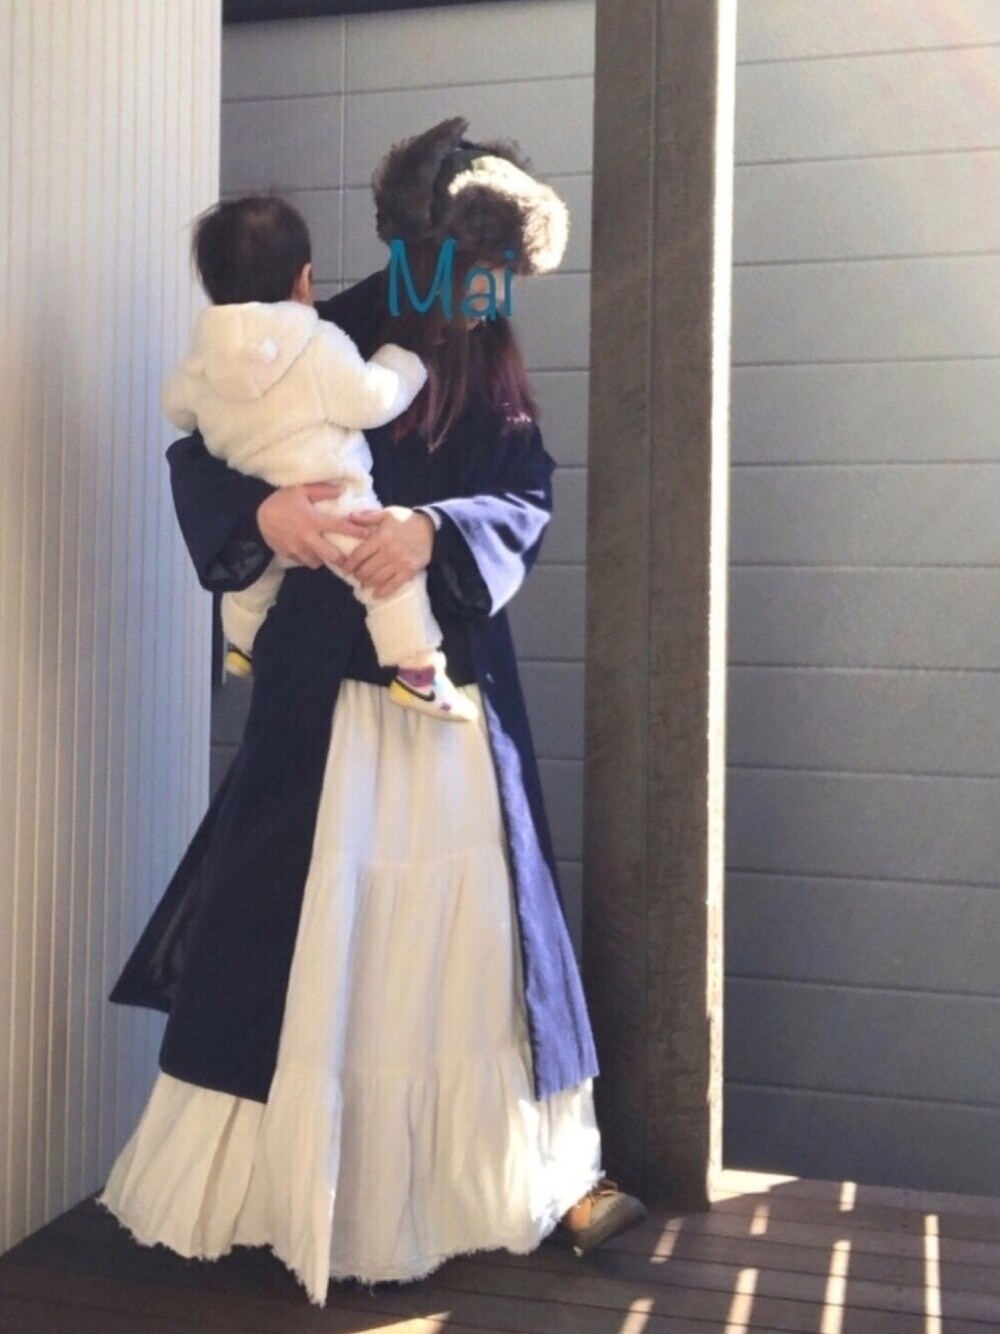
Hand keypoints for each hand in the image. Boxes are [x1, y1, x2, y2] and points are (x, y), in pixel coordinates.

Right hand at [256, 482, 372, 568]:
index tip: (367, 535)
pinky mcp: (288, 555)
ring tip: (325, 553)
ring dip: (323, 559)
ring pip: (318, 562)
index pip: (340, 527)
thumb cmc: (280, 500)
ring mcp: (297, 549)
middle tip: (348, 558)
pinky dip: (308, 558)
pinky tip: (309, 552)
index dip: (356, 532)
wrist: (255, 514)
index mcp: (313, 520)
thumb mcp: (301, 490)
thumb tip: (342, 490)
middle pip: (332, 556)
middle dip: (342, 559)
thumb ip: (323, 491)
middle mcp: (307, 538)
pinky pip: (303, 562)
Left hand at [340, 508, 434, 599]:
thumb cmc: (406, 520)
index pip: (359, 554)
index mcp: (381, 537)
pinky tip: (376, 595)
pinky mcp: (409, 571)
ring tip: (364, 584)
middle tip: (355, 576)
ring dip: (368, 583)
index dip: (350, 564)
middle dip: (358, 575)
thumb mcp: (387, 513)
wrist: (431, 529)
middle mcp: (389, 551)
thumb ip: (368, 516)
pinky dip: (383, 592)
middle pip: (366, 569)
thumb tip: (350, 517)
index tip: (345, 569)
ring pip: (377, 579)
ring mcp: (399, 562)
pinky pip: (393, 585)